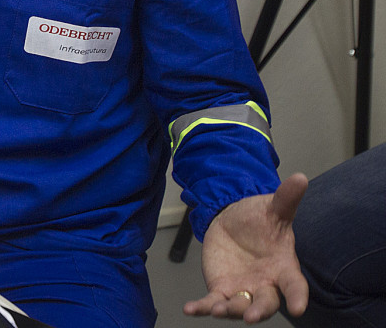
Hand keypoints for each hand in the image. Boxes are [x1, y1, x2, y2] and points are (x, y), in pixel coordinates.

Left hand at [183, 173, 308, 321]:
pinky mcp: (220, 289)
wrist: (233, 222)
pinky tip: (190, 309)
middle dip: (258, 311)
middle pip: (266, 304)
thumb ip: (286, 198)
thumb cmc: (260, 220)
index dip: (298, 297)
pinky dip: (201, 308)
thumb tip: (300, 177)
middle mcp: (265, 284)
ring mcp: (242, 289)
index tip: (298, 308)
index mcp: (283, 268)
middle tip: (251, 317)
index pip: (295, 286)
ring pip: (238, 306)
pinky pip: (212, 302)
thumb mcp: (273, 208)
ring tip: (217, 311)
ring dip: (229, 310)